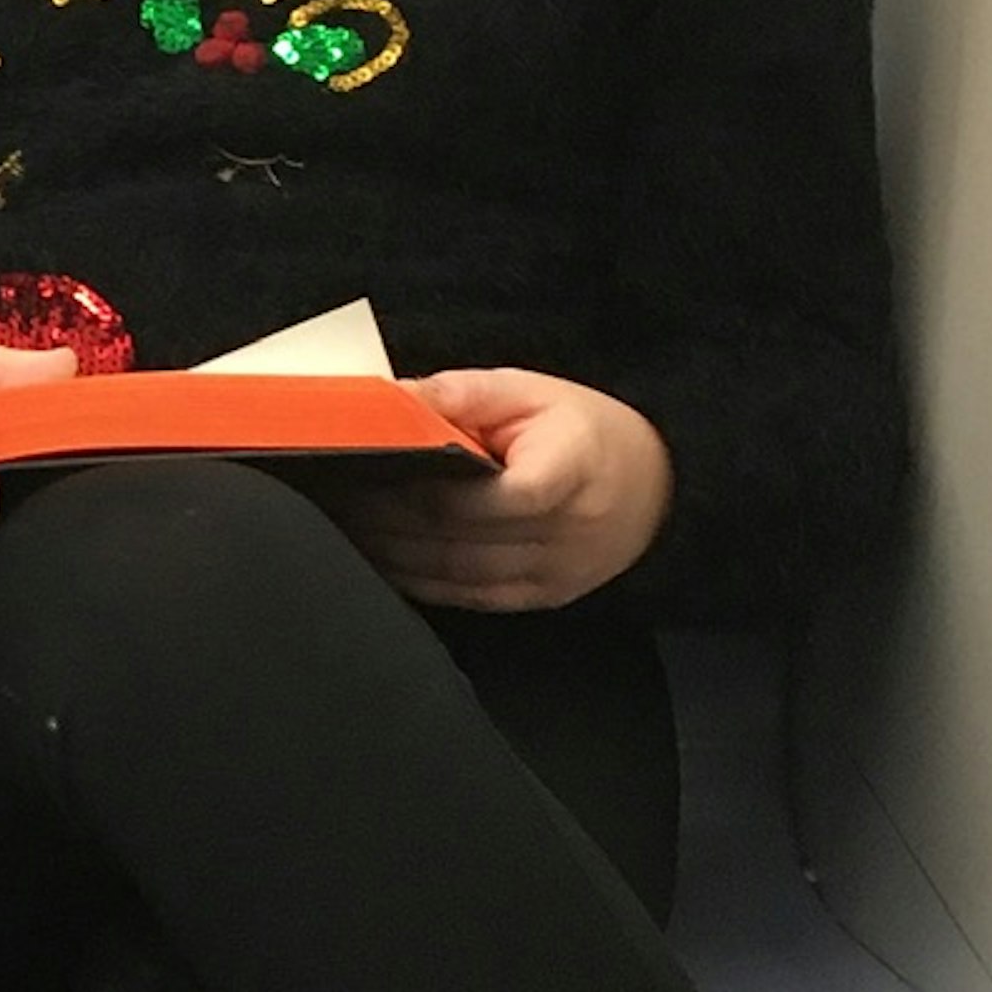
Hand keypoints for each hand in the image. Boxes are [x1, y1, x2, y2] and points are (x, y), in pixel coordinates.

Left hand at [333, 365, 672, 610]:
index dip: (414, 489)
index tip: (365, 471)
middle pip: (454, 537)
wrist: (656, 489)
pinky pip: (466, 598)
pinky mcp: (539, 599)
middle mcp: (563, 532)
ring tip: (348, 526)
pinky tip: (385, 558)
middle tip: (335, 497)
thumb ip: (461, 395)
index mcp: (568, 471)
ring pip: (453, 575)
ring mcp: (552, 574)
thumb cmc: (586, 433)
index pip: (479, 496)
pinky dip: (419, 580)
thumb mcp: (532, 392)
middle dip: (385, 521)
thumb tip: (392, 397)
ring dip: (393, 555)